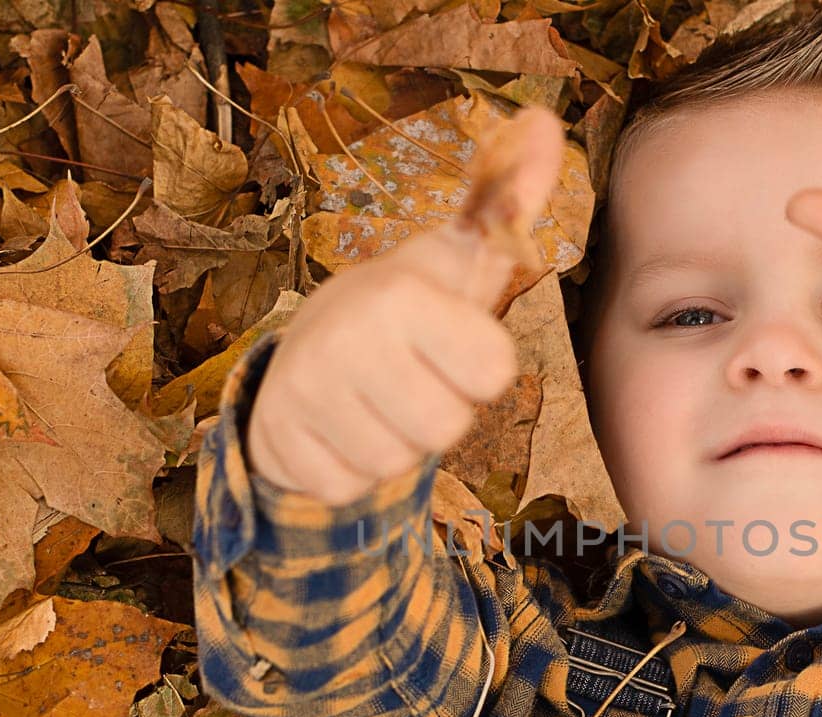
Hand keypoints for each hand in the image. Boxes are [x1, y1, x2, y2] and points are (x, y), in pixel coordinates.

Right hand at [246, 106, 564, 506]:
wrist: (304, 352)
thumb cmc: (407, 310)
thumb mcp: (459, 257)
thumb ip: (506, 202)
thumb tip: (544, 123)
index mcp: (401, 293)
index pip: (494, 371)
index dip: (482, 367)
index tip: (453, 341)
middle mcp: (344, 338)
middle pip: (446, 429)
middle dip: (440, 412)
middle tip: (414, 377)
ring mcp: (304, 393)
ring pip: (397, 465)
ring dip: (397, 443)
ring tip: (378, 401)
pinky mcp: (277, 445)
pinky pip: (349, 489)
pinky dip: (353, 469)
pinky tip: (343, 427)